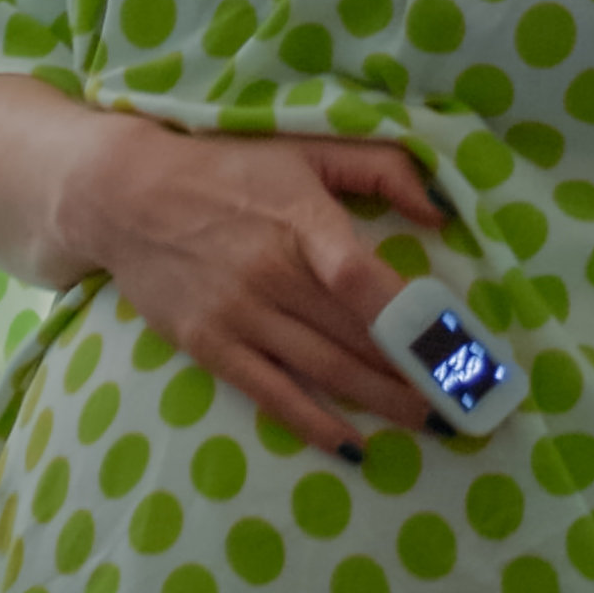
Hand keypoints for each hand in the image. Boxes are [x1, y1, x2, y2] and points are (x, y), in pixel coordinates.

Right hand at [61, 124, 446, 454]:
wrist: (126, 196)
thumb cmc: (228, 167)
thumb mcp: (304, 146)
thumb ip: (379, 167)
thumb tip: (440, 212)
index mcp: (302, 222)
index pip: (360, 278)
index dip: (408, 317)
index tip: (456, 345)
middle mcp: (273, 274)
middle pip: (356, 336)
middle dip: (416, 372)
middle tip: (467, 401)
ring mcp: (240, 315)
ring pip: (325, 370)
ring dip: (382, 402)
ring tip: (431, 422)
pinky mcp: (210, 344)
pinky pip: (271, 393)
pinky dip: (314, 423)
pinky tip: (352, 446)